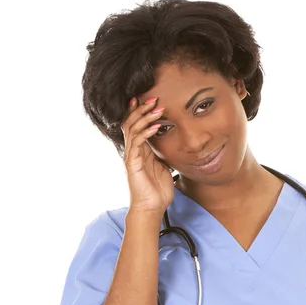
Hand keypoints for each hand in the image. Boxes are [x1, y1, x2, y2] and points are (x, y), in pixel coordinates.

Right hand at [121, 97, 173, 213]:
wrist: (152, 207)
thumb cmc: (158, 189)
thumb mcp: (164, 166)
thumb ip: (164, 153)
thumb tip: (174, 143)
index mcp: (140, 150)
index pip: (136, 124)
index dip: (141, 111)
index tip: (152, 99)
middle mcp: (133, 150)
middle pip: (131, 122)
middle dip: (142, 108)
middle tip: (154, 98)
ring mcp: (131, 156)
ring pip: (132, 129)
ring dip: (145, 117)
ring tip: (157, 108)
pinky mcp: (132, 163)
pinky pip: (137, 143)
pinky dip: (146, 132)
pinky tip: (156, 127)